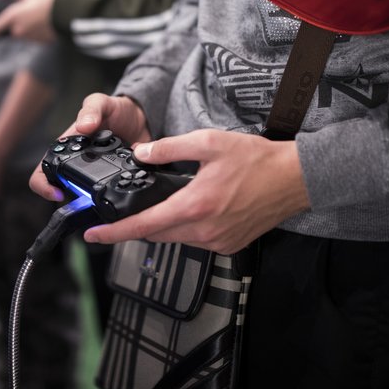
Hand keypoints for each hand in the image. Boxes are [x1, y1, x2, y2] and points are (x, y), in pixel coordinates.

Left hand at [0, 0, 58, 41]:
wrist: (69, 13)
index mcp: (12, 17)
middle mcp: (18, 30)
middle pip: (11, 30)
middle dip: (16, 23)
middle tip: (27, 12)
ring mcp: (30, 38)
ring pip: (23, 33)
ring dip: (27, 27)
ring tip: (40, 15)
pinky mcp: (41, 42)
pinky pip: (35, 36)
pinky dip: (37, 31)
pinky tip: (46, 22)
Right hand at [29, 93, 150, 201]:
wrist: (142, 118)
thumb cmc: (115, 110)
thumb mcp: (101, 103)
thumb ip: (91, 110)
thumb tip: (83, 126)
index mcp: (67, 148)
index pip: (43, 171)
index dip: (43, 185)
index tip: (58, 193)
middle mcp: (77, 165)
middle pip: (61, 189)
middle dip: (71, 196)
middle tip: (86, 196)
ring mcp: (95, 176)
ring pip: (84, 198)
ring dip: (92, 200)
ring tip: (106, 193)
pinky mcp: (113, 182)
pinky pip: (110, 196)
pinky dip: (115, 196)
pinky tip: (123, 189)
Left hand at [83, 130, 311, 253]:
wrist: (295, 179)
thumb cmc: (257, 160)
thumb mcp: (208, 143)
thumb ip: (169, 148)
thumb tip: (141, 153)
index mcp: (194, 206)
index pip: (143, 226)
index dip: (114, 233)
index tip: (93, 235)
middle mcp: (204, 231)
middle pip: (155, 235)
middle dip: (135, 226)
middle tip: (121, 214)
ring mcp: (217, 242)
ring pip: (175, 238)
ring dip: (162, 225)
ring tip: (161, 204)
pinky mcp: (228, 245)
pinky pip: (195, 241)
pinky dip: (184, 228)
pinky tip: (189, 210)